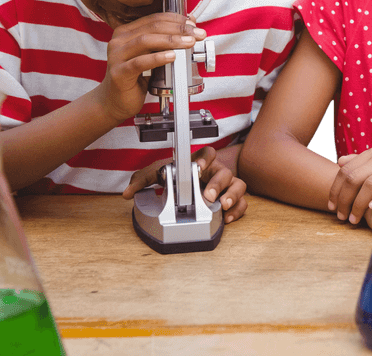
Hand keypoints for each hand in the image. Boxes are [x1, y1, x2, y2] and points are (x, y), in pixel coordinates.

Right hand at [91, 13, 205, 123]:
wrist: (115, 102)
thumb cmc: (134, 78)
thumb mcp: (151, 55)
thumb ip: (164, 41)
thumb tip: (189, 25)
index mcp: (126, 32)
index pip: (154, 18)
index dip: (176, 19)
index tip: (194, 24)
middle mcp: (119, 40)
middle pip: (152, 27)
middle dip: (179, 28)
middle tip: (197, 33)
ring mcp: (117, 56)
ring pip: (146, 41)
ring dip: (171, 40)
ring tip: (189, 43)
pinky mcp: (119, 73)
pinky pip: (140, 62)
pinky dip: (158, 58)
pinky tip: (172, 57)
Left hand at [122, 146, 247, 222]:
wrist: (192, 185)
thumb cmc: (179, 176)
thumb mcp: (159, 174)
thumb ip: (143, 180)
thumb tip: (128, 192)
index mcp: (200, 163)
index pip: (208, 153)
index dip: (205, 159)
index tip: (197, 167)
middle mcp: (216, 172)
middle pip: (225, 171)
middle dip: (217, 183)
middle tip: (207, 195)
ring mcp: (226, 186)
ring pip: (238, 185)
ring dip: (232, 195)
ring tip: (223, 206)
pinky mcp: (232, 201)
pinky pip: (242, 204)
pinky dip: (237, 211)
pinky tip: (226, 218)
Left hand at [328, 147, 371, 223]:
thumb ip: (362, 163)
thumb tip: (340, 161)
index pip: (347, 169)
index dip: (335, 189)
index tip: (332, 206)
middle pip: (355, 177)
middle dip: (344, 199)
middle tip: (341, 216)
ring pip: (370, 183)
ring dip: (359, 204)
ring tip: (354, 219)